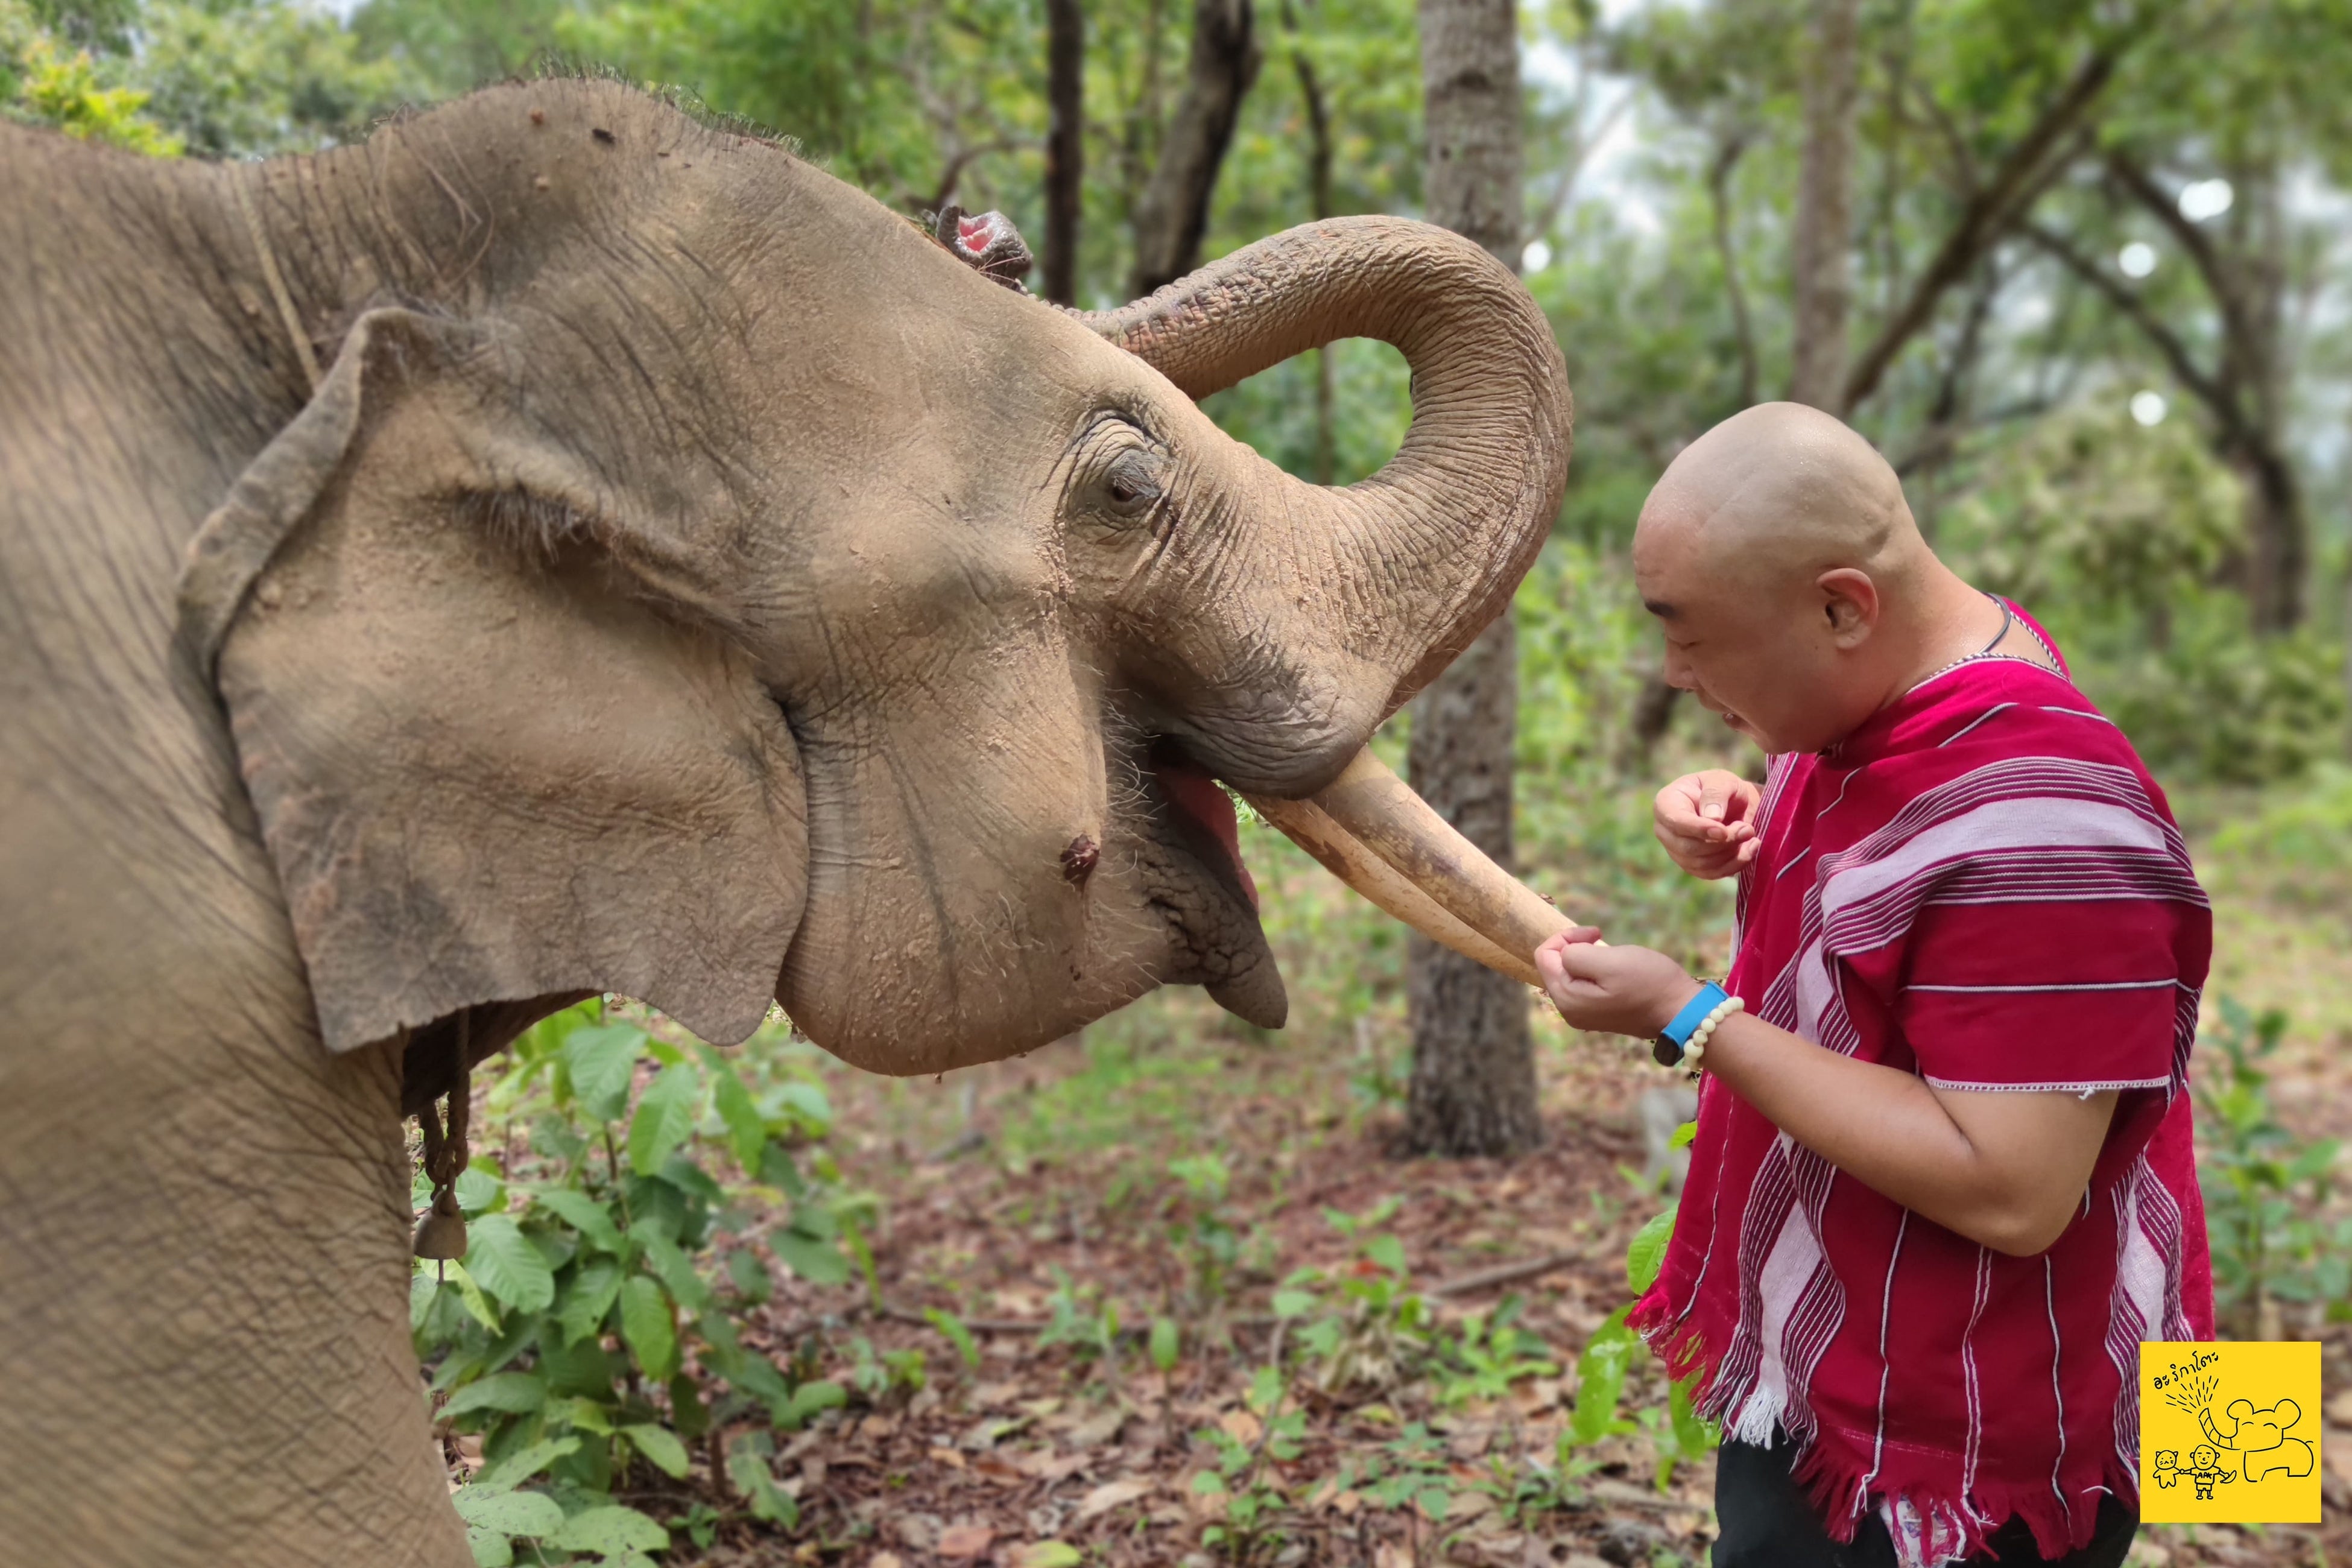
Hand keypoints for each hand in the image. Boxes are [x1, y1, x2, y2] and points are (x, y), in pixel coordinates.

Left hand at [1534, 928, 1702, 1039]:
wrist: (1682, 1011)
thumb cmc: (1648, 982)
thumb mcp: (1609, 961)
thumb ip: (1575, 955)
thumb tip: (1564, 954)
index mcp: (1566, 998)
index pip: (1545, 954)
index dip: (1568, 937)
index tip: (1596, 934)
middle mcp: (1569, 1011)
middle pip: (1554, 965)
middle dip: (1576, 947)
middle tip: (1602, 939)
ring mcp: (1583, 1015)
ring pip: (1570, 973)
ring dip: (1587, 958)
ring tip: (1611, 956)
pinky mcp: (1598, 1014)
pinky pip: (1584, 984)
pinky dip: (1595, 971)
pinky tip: (1614, 970)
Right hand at [1654, 769, 1762, 878]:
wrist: (1735, 805)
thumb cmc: (1724, 788)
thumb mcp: (1723, 780)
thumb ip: (1716, 793)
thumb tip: (1712, 817)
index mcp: (1666, 803)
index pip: (1675, 821)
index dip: (1699, 829)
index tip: (1724, 831)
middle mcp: (1665, 830)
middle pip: (1687, 847)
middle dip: (1722, 842)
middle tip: (1747, 829)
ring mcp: (1676, 851)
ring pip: (1700, 863)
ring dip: (1730, 852)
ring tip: (1749, 834)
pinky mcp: (1692, 866)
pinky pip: (1710, 873)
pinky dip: (1734, 865)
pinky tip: (1750, 849)